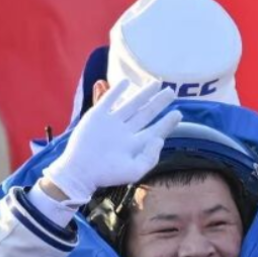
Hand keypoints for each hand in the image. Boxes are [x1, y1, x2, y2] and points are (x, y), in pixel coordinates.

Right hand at [40, 79, 180, 205]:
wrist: (79, 171)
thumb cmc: (106, 174)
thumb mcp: (134, 171)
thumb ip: (150, 158)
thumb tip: (159, 139)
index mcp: (135, 145)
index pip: (155, 130)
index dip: (167, 122)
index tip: (178, 114)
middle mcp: (125, 132)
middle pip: (146, 114)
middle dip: (159, 103)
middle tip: (171, 92)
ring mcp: (111, 123)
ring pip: (131, 104)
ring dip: (144, 93)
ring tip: (156, 83)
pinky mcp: (97, 116)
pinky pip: (109, 100)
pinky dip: (117, 91)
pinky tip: (127, 82)